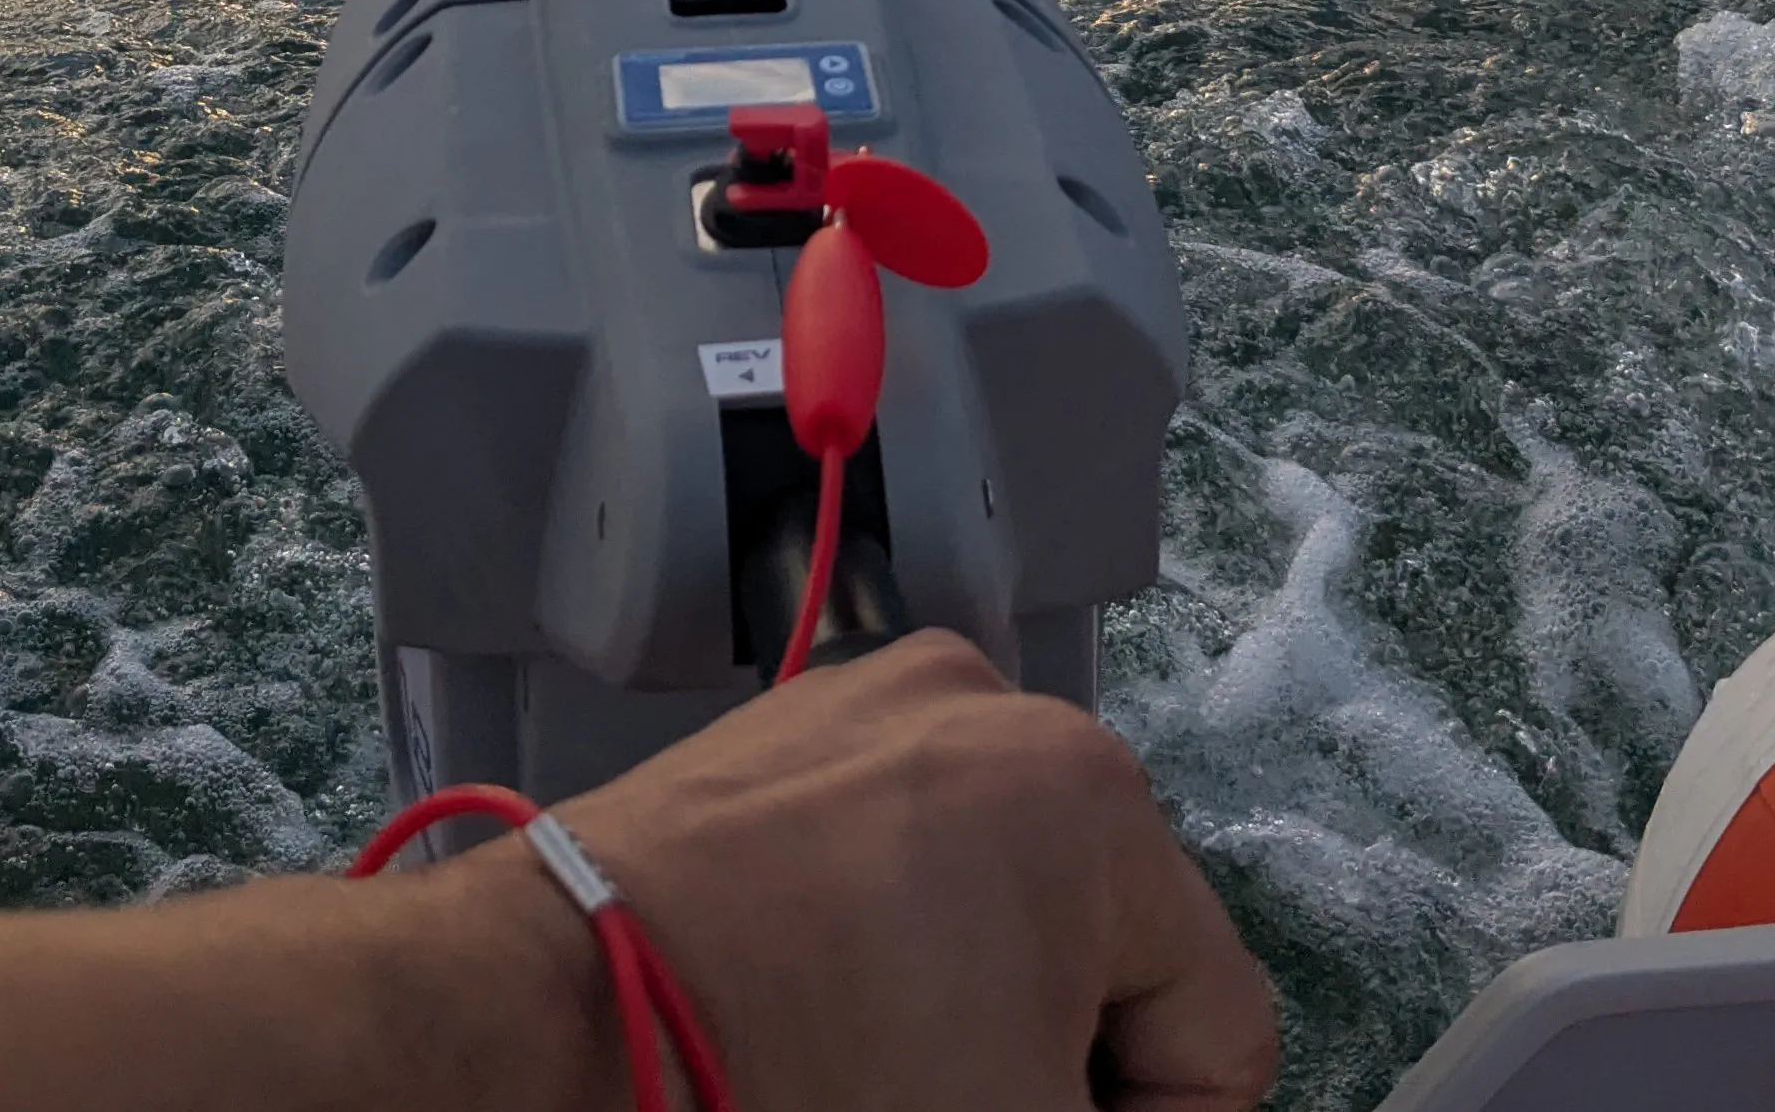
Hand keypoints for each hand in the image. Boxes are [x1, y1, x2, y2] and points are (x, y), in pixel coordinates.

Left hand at [467, 629, 1276, 1111]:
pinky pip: (897, 845)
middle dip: (1057, 1047)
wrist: (554, 1026)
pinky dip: (885, 933)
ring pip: (1002, 893)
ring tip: (873, 1060)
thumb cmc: (792, 1084)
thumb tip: (1067, 1078)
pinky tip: (817, 1004)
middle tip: (952, 1096)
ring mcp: (879, 702)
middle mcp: (998, 708)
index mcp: (1094, 799)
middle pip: (1108, 940)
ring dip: (976, 994)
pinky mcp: (786, 729)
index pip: (1219, 1022)